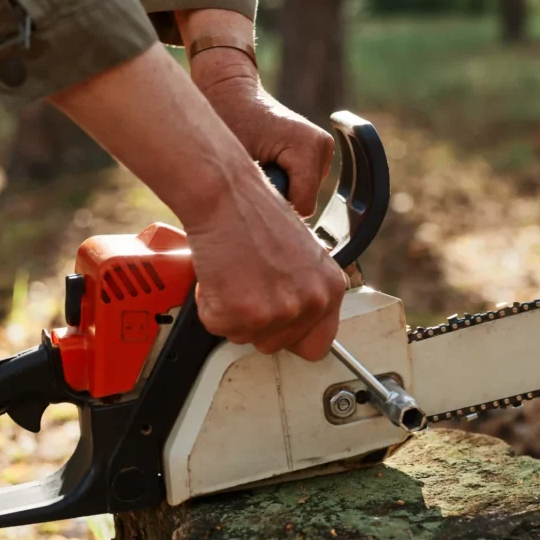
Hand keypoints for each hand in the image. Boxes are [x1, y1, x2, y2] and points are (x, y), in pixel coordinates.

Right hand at [50, 44, 344, 360]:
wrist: (226, 195)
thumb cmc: (255, 216)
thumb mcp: (301, 255)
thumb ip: (304, 291)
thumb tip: (294, 319)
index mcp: (330, 287)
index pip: (318, 345)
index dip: (291, 337)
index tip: (277, 326)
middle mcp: (311, 302)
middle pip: (274, 345)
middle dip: (253, 321)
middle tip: (245, 284)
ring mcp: (279, 311)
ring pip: (243, 337)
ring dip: (230, 311)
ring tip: (233, 274)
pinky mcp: (245, 313)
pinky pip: (217, 326)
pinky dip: (208, 304)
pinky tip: (217, 274)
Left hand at [199, 71, 333, 217]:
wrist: (231, 92)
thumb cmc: (227, 121)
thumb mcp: (235, 162)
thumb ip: (254, 195)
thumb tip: (261, 230)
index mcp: (308, 146)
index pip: (303, 206)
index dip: (275, 208)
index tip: (251, 196)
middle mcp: (322, 147)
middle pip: (305, 202)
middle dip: (278, 199)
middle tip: (250, 179)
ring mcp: (324, 150)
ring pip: (305, 195)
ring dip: (280, 191)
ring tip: (257, 167)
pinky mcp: (319, 153)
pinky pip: (304, 186)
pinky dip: (285, 183)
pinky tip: (267, 166)